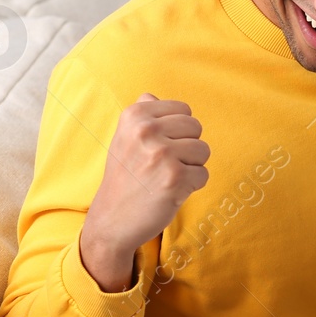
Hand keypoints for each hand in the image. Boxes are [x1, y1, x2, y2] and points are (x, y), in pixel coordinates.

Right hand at [80, 93, 209, 290]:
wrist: (111, 220)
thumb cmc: (124, 178)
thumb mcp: (123, 139)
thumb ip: (141, 116)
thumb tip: (151, 95)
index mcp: (135, 115)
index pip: (184, 110)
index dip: (177, 132)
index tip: (157, 148)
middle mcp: (147, 130)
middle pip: (196, 128)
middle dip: (186, 148)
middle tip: (163, 166)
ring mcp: (161, 154)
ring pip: (203, 151)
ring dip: (190, 167)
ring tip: (166, 178)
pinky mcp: (175, 178)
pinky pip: (203, 174)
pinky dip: (191, 187)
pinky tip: (169, 193)